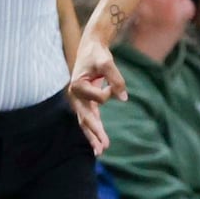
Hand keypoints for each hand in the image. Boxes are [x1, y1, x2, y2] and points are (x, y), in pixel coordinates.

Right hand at [68, 34, 127, 154]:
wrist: (91, 47)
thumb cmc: (97, 54)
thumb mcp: (107, 62)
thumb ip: (116, 79)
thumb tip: (124, 98)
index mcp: (77, 85)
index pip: (98, 99)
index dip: (110, 92)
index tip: (112, 83)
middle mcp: (75, 95)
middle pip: (85, 118)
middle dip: (94, 134)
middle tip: (103, 148)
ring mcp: (79, 99)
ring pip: (85, 122)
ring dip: (93, 136)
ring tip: (100, 151)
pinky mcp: (85, 101)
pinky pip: (89, 118)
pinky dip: (94, 129)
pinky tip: (99, 141)